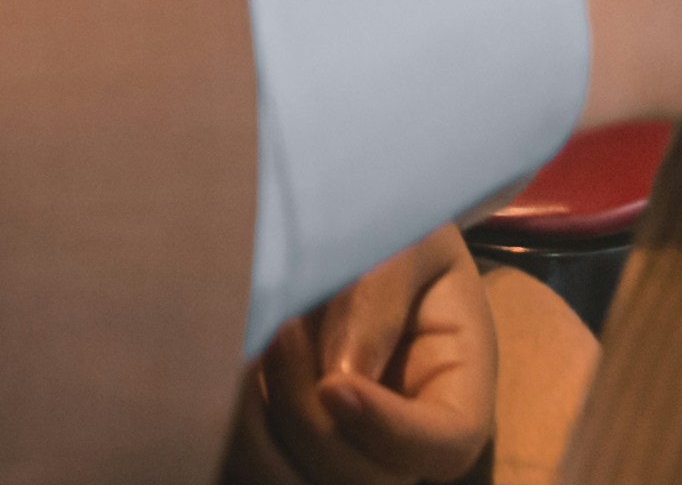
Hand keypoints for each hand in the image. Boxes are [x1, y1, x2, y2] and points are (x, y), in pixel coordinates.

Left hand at [225, 230, 493, 484]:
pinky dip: (230, 428)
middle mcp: (400, 440)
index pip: (444, 445)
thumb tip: (339, 377)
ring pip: (297, 481)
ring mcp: (343, 450)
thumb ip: (383, 299)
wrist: (351, 222)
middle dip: (311, 422)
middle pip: (365, 480)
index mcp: (455, 392)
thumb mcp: (410, 240)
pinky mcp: (285, 445)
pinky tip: (226, 363)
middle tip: (281, 331)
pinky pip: (252, 465)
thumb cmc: (395, 225)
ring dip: (261, 431)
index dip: (389, 431)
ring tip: (249, 343)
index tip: (335, 385)